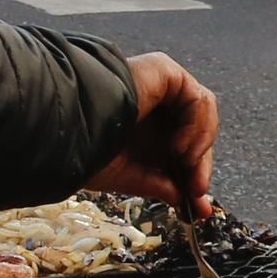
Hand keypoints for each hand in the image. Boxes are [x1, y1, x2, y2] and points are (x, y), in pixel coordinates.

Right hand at [85, 51, 218, 216]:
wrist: (72, 131)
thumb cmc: (92, 152)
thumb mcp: (136, 177)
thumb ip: (166, 186)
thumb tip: (195, 208)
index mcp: (149, 124)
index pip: (187, 145)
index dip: (196, 172)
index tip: (198, 203)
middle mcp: (157, 101)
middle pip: (198, 130)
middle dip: (200, 163)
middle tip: (196, 190)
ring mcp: (161, 84)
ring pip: (203, 112)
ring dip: (200, 143)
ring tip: (183, 161)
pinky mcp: (164, 69)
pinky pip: (198, 98)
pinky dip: (197, 125)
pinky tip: (178, 144)